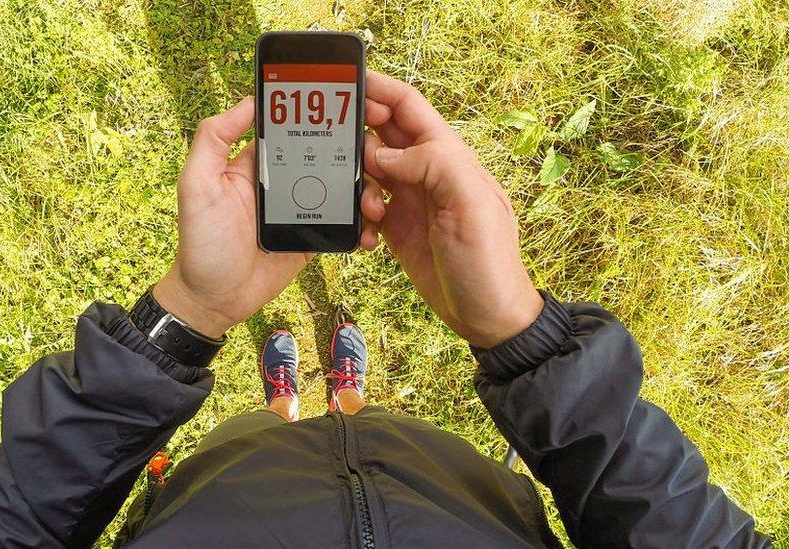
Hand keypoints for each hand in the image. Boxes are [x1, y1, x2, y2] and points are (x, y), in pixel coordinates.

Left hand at [154, 97, 384, 337]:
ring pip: (343, 187)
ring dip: (364, 189)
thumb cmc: (200, 242)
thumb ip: (214, 139)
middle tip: (375, 157)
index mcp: (257, 162)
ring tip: (373, 202)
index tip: (349, 105)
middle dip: (356, 153)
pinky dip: (361, 222)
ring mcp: (302, 207)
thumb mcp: (197, 185)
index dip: (320, 115)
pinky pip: (344, 222)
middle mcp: (283, 180)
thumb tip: (248, 101)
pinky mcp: (314, 234)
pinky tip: (370, 225)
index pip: (293, 128)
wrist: (215, 299)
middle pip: (328, 153)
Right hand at [363, 71, 542, 347]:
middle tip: (335, 148)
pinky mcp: (398, 228)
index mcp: (449, 158)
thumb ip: (434, 166)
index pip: (410, 108)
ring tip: (368, 209)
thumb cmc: (489, 262)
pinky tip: (365, 234)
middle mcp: (428, 173)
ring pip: (369, 170)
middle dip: (357, 135)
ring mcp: (411, 200)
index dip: (380, 91)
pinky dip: (357, 215)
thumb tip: (385, 156)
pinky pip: (366, 206)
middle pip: (383, 134)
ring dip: (357, 182)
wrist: (488, 317)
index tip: (346, 86)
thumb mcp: (471, 207)